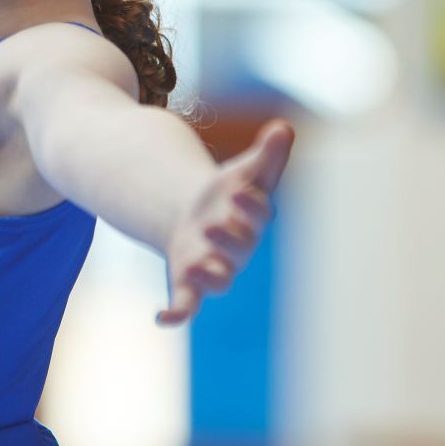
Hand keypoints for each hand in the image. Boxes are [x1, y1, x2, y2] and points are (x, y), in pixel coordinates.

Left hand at [158, 120, 293, 326]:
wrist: (199, 219)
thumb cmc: (230, 195)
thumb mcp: (245, 171)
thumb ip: (266, 155)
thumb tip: (284, 126)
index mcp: (252, 220)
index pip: (258, 216)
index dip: (251, 207)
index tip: (240, 193)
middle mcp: (236, 250)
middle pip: (238, 249)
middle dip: (228, 239)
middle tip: (213, 225)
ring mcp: (212, 268)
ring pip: (217, 281)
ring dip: (207, 277)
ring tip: (195, 267)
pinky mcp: (188, 281)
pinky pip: (187, 304)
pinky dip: (177, 313)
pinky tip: (160, 318)